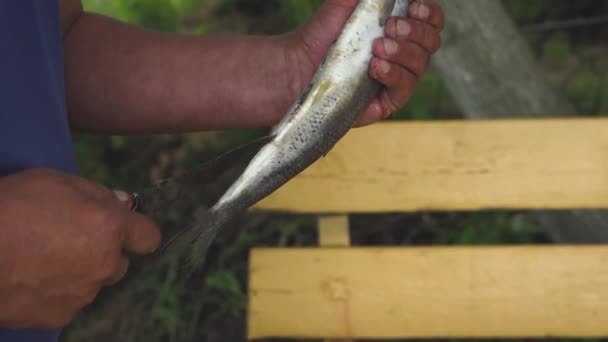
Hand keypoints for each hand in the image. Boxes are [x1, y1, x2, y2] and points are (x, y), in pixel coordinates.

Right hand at [0, 169, 160, 328]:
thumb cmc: (11, 207)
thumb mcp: (55, 181)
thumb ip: (97, 193)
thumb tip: (124, 204)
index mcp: (109, 228)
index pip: (148, 236)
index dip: (138, 232)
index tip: (128, 230)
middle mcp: (104, 263)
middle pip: (119, 263)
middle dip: (103, 253)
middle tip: (70, 241)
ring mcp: (83, 293)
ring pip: (93, 283)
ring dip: (80, 273)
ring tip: (43, 259)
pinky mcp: (60, 316)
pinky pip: (69, 302)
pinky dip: (57, 293)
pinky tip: (33, 278)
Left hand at [288, 0, 443, 125]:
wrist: (296, 67)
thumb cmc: (319, 36)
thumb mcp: (344, 4)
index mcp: (398, 30)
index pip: (430, 21)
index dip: (429, 13)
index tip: (414, 7)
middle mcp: (401, 55)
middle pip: (431, 43)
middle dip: (416, 32)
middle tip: (391, 27)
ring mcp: (395, 79)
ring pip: (421, 65)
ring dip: (404, 52)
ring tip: (378, 48)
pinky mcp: (385, 102)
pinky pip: (404, 89)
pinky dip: (394, 75)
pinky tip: (376, 68)